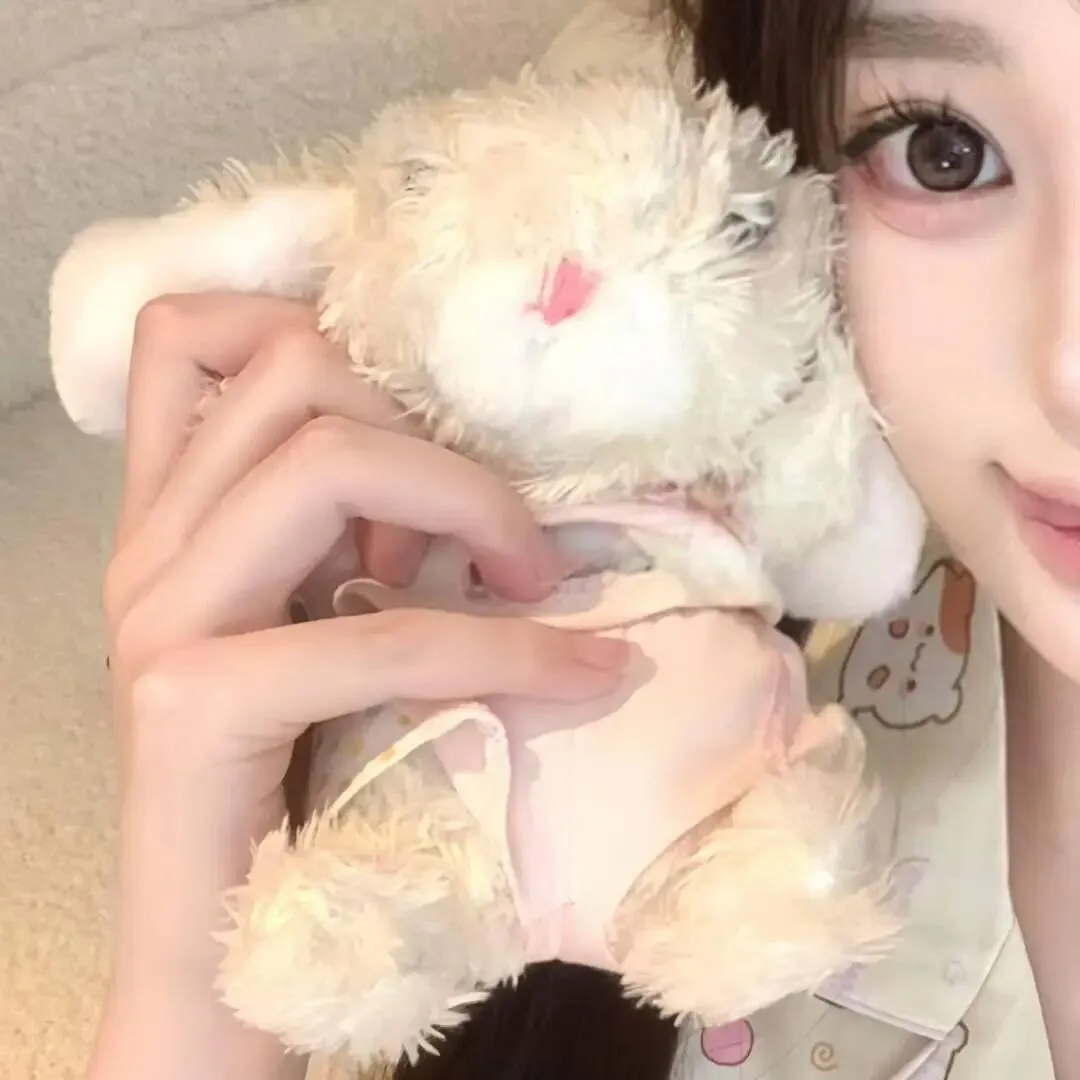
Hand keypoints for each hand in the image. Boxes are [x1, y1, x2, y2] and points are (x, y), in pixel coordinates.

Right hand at [88, 292, 629, 1079]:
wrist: (217, 959)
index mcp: (171, 516)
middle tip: (516, 541)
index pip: (197, 334)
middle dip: (444, 439)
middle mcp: (150, 542)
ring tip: (535, 582)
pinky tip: (582, 675)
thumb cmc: (288, 786)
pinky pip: (384, 628)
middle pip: (300, 371)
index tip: (425, 417)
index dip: (319, 325)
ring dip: (475, 505)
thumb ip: (345, 546)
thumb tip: (463, 482)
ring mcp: (160, 613)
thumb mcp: (312, 628)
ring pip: (333, 459)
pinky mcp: (195, 699)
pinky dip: (509, 647)